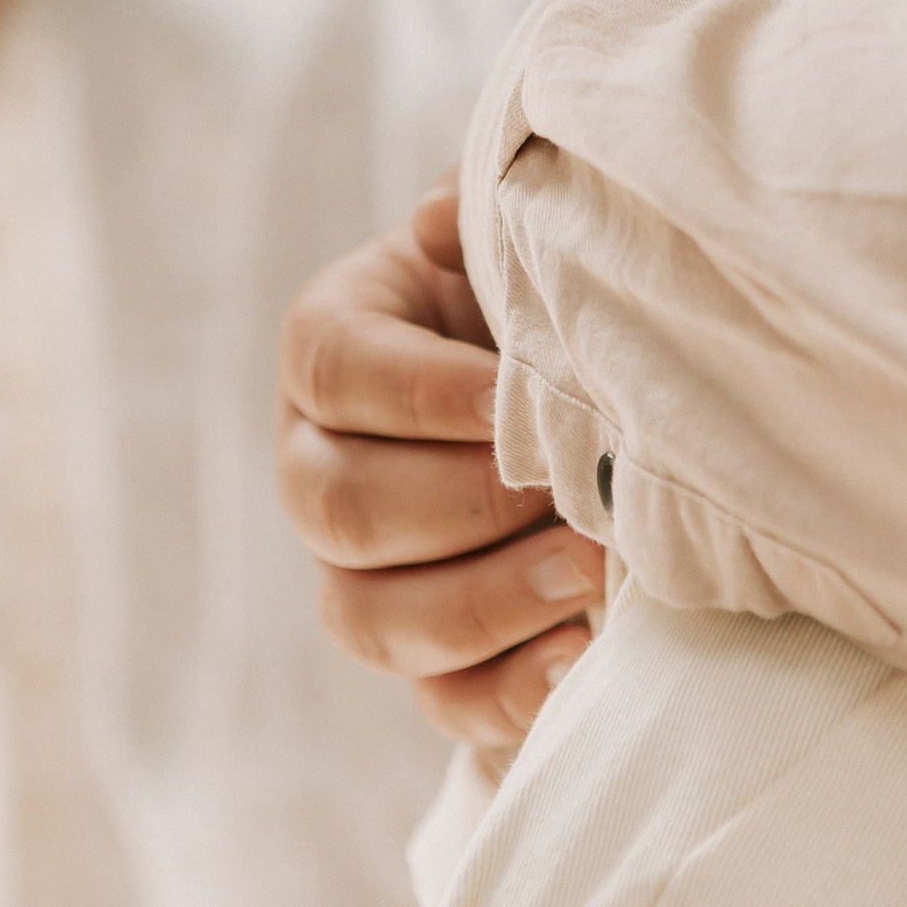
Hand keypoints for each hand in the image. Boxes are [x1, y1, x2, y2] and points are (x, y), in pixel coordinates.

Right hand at [277, 183, 607, 767]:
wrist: (585, 392)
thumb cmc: (535, 294)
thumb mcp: (507, 233)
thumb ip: (477, 208)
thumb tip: (439, 217)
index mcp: (333, 346)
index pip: (335, 368)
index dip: (419, 389)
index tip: (514, 392)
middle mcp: (318, 465)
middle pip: (341, 507)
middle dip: (464, 503)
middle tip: (573, 486)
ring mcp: (359, 574)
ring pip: (373, 617)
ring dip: (485, 602)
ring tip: (588, 573)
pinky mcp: (425, 657)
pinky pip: (439, 698)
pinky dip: (506, 688)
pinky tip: (577, 657)